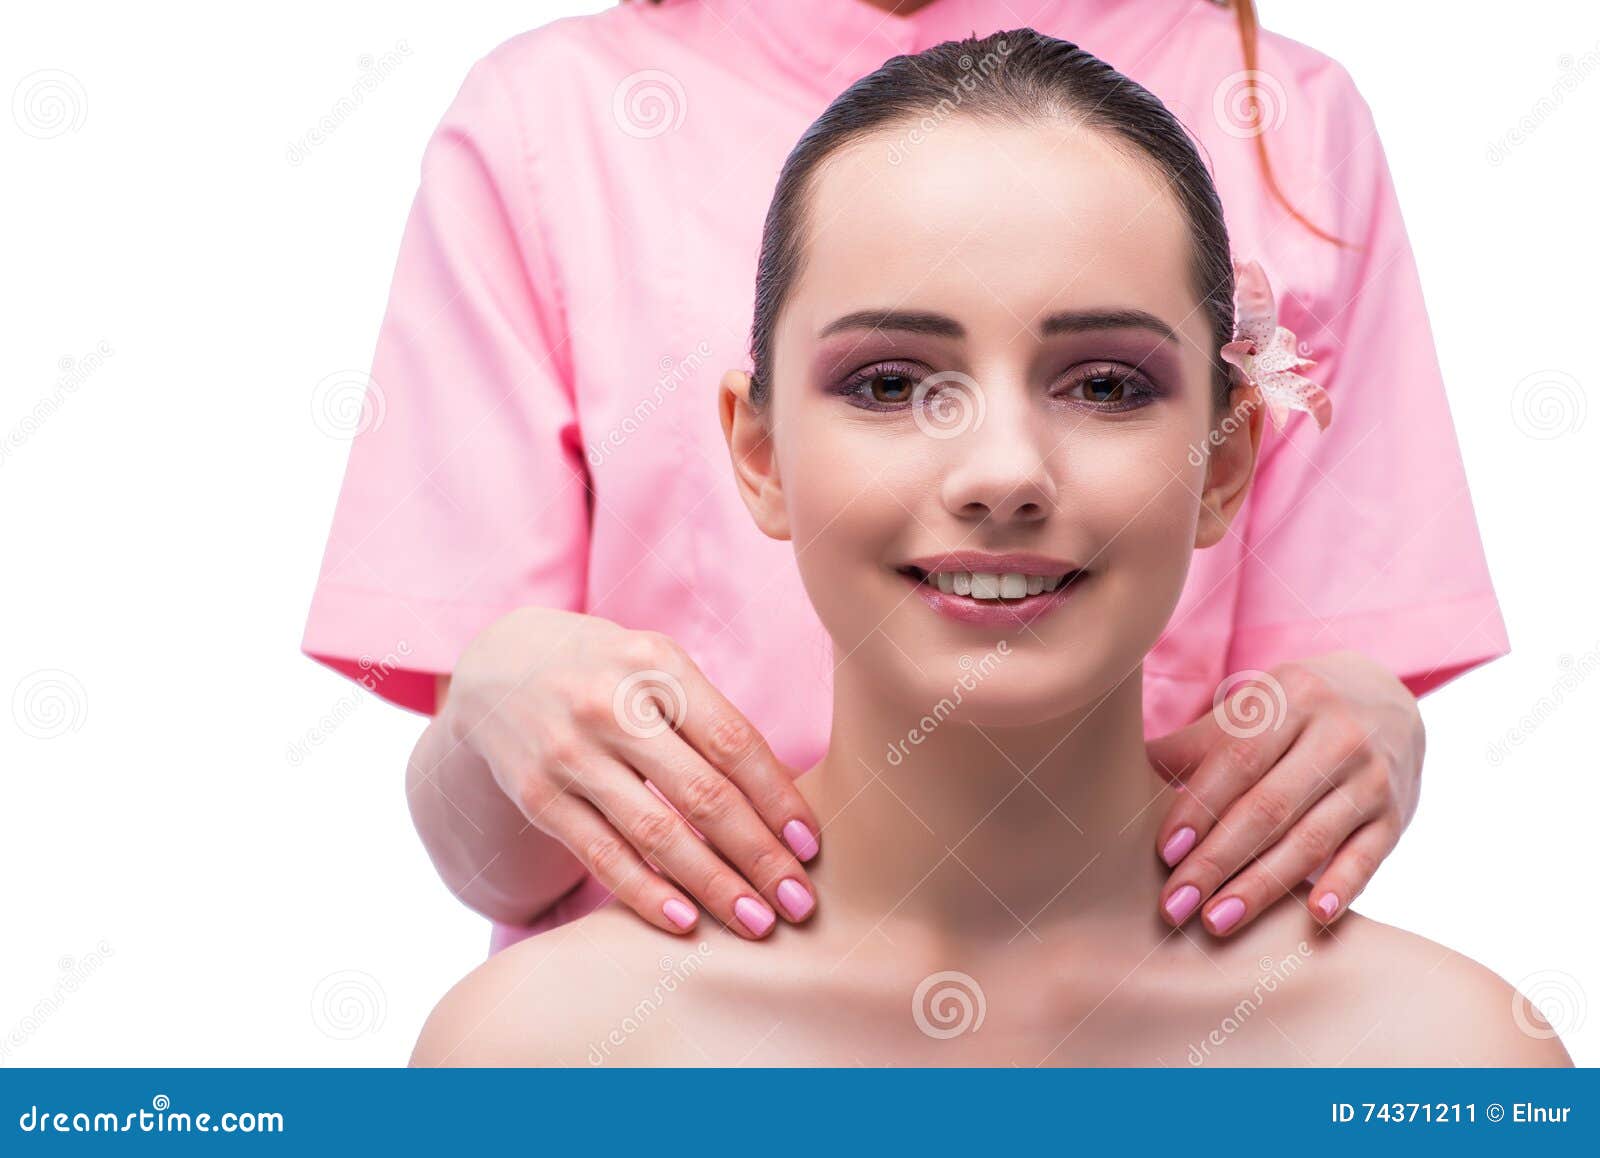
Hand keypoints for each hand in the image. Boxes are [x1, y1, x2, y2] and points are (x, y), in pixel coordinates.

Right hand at [440, 607, 821, 938]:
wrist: (498, 665)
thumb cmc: (608, 672)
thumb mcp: (657, 666)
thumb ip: (709, 721)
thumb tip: (782, 802)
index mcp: (657, 664)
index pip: (733, 741)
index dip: (778, 799)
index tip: (810, 847)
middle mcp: (611, 705)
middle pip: (702, 793)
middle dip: (758, 855)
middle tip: (798, 902)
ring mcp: (570, 752)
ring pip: (654, 833)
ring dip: (712, 886)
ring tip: (755, 922)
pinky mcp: (537, 795)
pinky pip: (600, 854)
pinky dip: (645, 893)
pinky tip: (685, 922)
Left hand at [1146, 649, 1423, 936]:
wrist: (1385, 697)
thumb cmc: (1291, 711)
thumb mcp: (1251, 707)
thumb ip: (1195, 743)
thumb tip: (1123, 768)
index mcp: (1291, 698)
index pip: (1237, 759)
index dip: (1199, 807)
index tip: (1165, 852)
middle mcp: (1337, 735)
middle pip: (1270, 806)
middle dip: (1218, 861)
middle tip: (1176, 904)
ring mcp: (1371, 777)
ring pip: (1312, 838)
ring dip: (1263, 886)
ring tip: (1217, 921)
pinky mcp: (1396, 815)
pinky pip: (1368, 856)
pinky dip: (1343, 886)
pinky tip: (1314, 915)